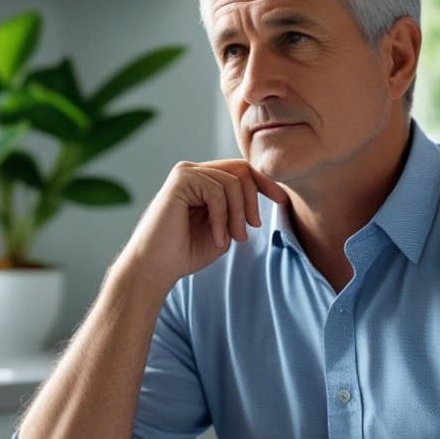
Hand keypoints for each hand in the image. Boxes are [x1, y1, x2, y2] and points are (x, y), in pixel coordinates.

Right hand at [117, 160, 288, 294]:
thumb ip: (240, 210)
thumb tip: (265, 190)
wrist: (156, 268)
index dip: (265, 183)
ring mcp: (186, 172)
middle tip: (252, 230)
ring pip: (233, 182)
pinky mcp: (180, 179)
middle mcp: (195, 171)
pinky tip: (218, 237)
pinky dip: (222, 217)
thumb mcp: (226, 229)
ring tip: (233, 239)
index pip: (242, 171)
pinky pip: (217, 190)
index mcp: (205, 181)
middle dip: (253, 200)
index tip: (283, 201)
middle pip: (241, 170)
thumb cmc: (187, 252)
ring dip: (238, 214)